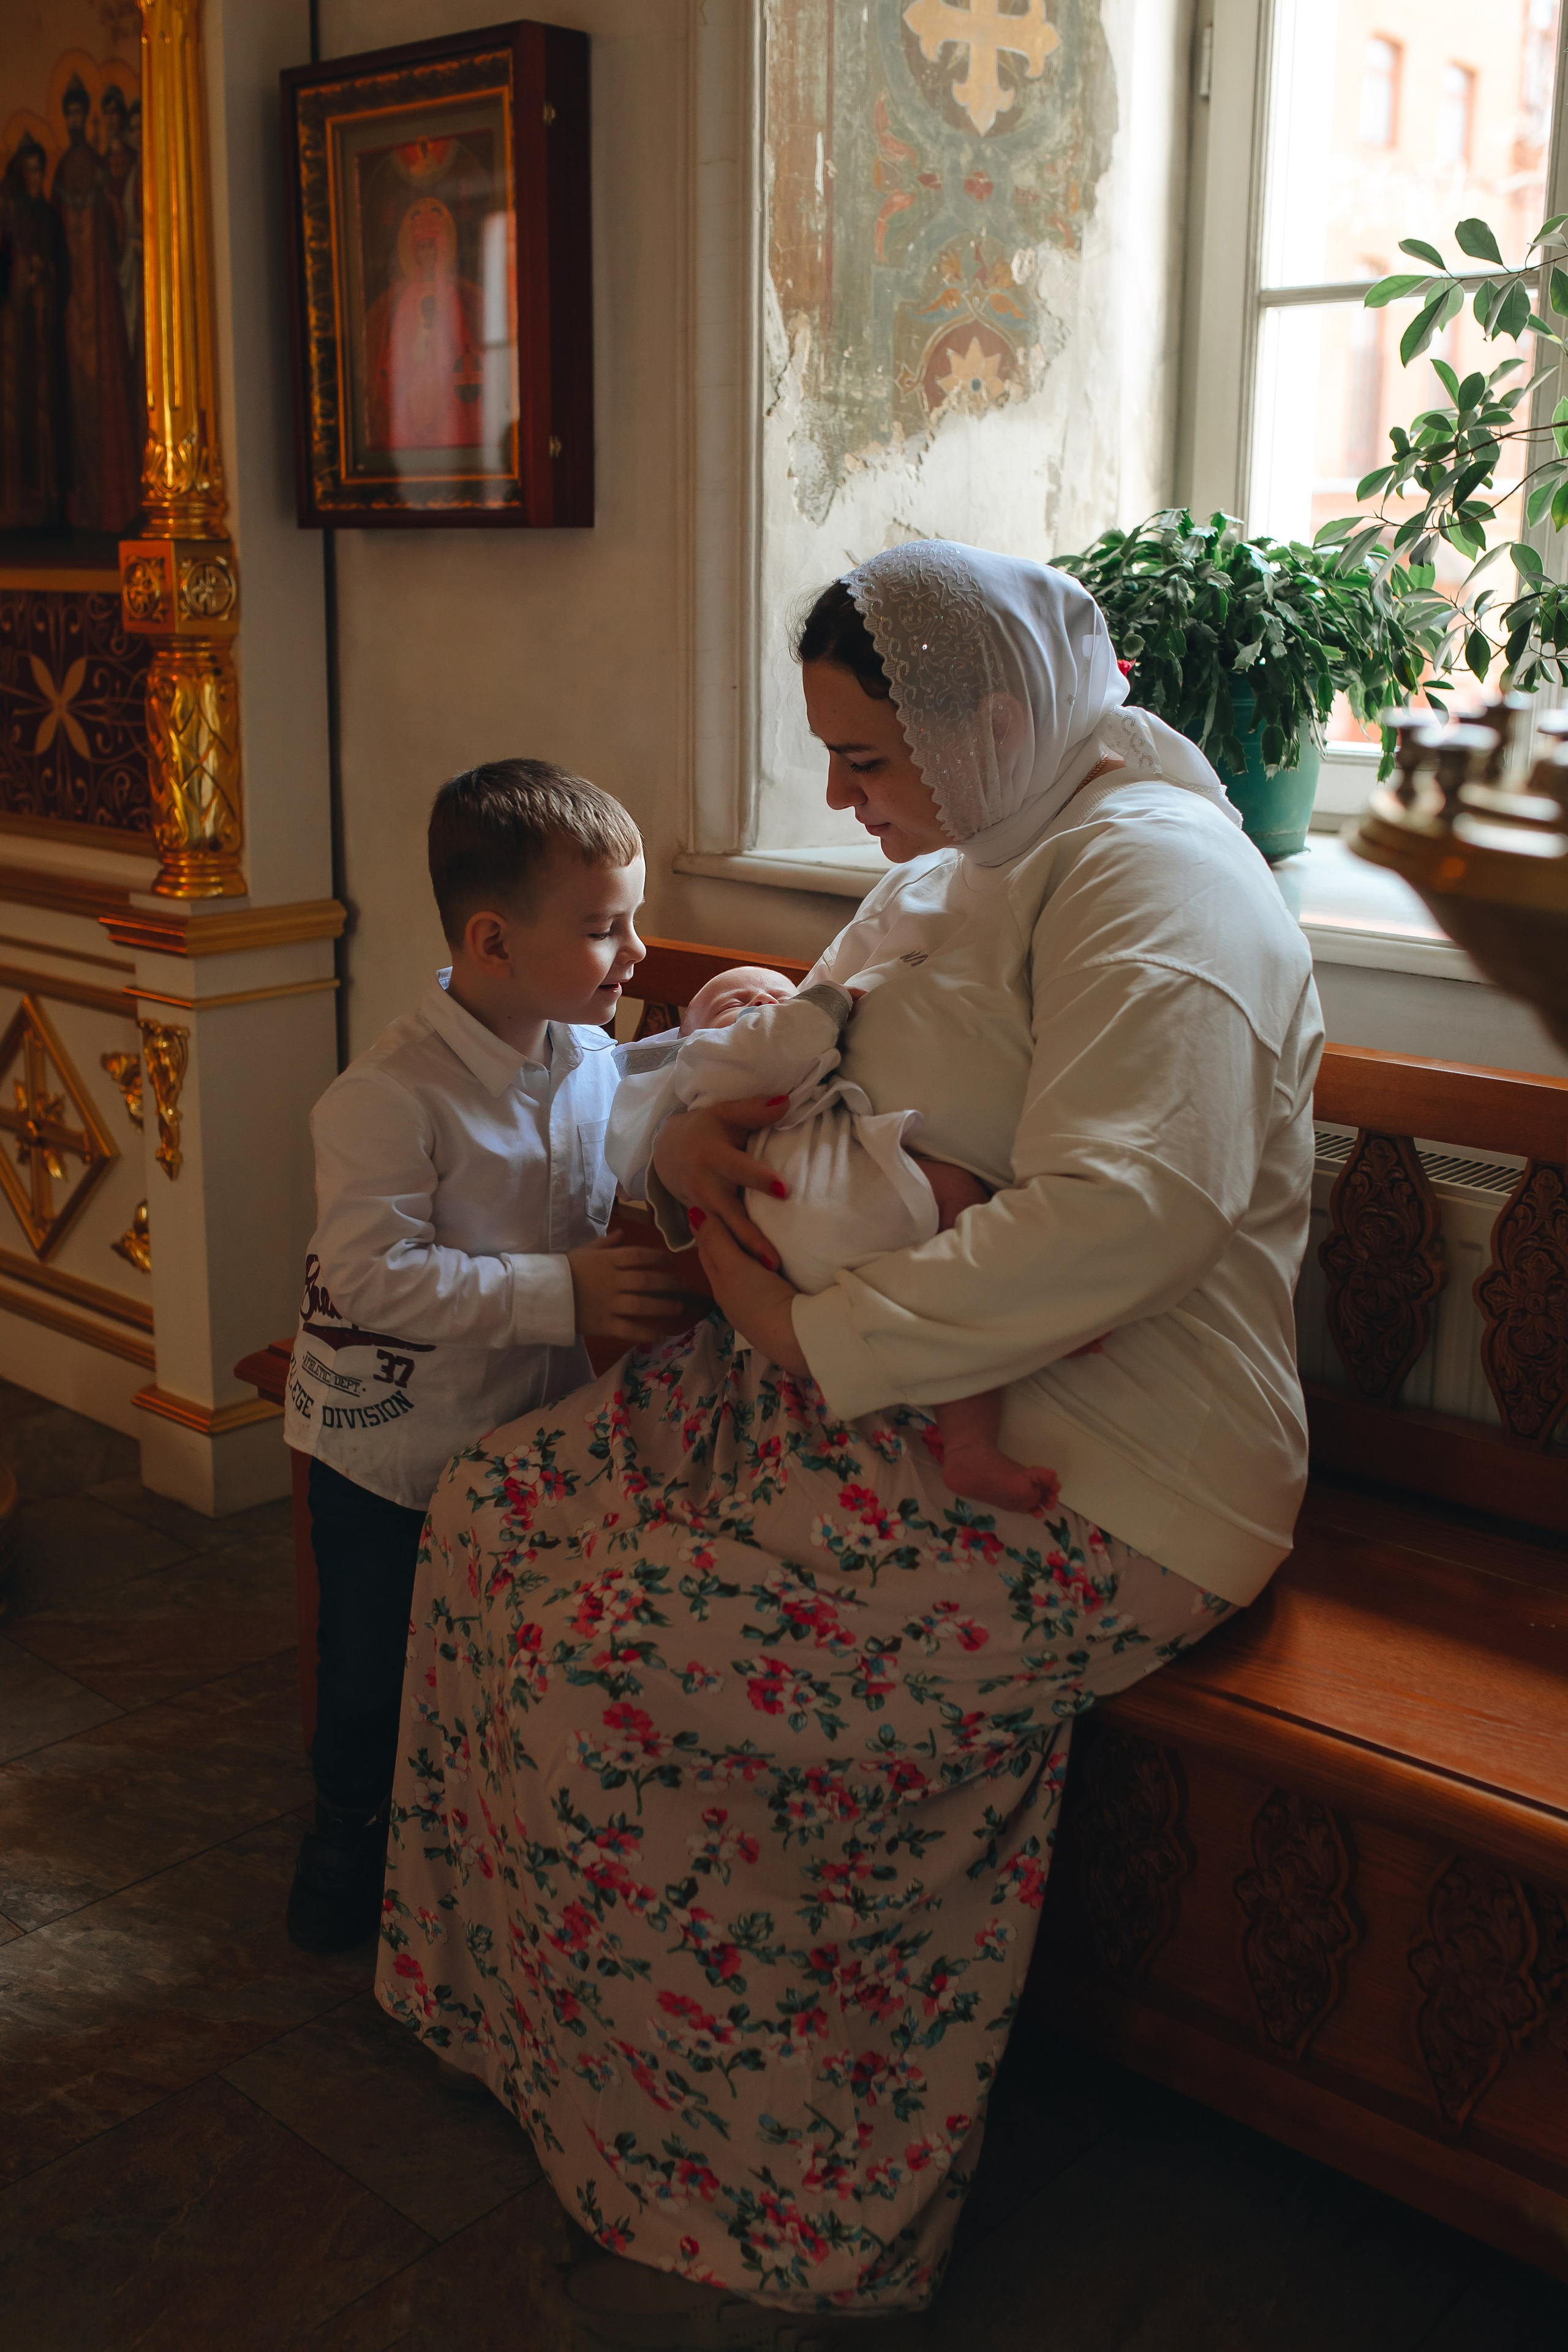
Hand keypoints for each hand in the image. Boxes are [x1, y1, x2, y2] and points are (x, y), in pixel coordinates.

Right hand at [568, 1236, 692, 1340]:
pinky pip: (630, 1329)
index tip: (670, 1260)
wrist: (542, 1296)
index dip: (657, 1257)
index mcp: (608, 1261)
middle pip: (647, 1280)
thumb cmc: (564, 1271)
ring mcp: (609, 1304)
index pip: (639, 1255)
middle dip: (669, 1282)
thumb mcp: (584, 1252)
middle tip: (683, 1285)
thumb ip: (605, 1243)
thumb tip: (622, 1233)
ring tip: (678, 1308)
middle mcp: (613, 1281)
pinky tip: (661, 1335)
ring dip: (664, 1307)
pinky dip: (647, 1333)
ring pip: (643, 1304)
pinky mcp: (605, 1325)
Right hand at [651, 1096, 788, 1263]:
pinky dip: (733, 1255)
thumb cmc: (703, 1128)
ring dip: (744, 1254)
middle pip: (730, 1214)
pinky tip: (753, 1273)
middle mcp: (705, 1186)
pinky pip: (717, 1239)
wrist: (663, 1150)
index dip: (759, 1178)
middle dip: (751, 1237)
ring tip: (769, 1273)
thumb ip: (754, 1111)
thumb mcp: (723, 1113)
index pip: (739, 1169)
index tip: (784, 1189)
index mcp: (713, 1156)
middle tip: (774, 1259)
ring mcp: (700, 1207)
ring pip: (723, 1234)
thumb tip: (788, 1102)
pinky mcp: (700, 1220)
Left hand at [691, 1211, 808, 1373]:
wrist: (794, 1337)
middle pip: (721, 1264)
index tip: (705, 1209)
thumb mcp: (733, 1266)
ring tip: (745, 1240)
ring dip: (739, 1257)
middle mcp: (731, 1298)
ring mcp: (751, 1308)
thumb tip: (693, 1212)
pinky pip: (758, 1284)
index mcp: (719, 1285)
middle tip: (721, 1219)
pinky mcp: (773, 1312)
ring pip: (739, 1275)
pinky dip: (756, 1270)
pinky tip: (767, 1268)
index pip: (707, 1251)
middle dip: (718, 1243)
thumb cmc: (760, 1298)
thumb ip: (716, 1241)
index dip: (705, 1229)